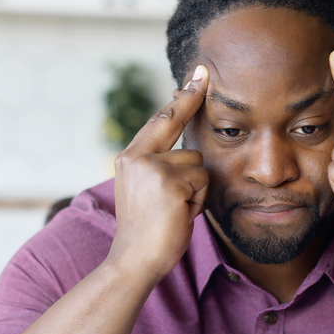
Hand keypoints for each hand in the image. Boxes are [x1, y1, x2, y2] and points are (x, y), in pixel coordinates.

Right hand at [109, 65, 209, 279]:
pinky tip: (182, 214)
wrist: (135, 261)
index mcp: (130, 158)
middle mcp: (136, 157)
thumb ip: (161, 166)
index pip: (159, 120)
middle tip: (204, 72)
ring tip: (178, 208)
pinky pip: (202, 180)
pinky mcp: (168, 182)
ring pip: (197, 161)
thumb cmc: (149, 231)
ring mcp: (151, 168)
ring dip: (196, 186)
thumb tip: (187, 147)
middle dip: (191, 100)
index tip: (195, 75)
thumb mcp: (148, 191)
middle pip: (175, 123)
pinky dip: (199, 199)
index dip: (179, 98)